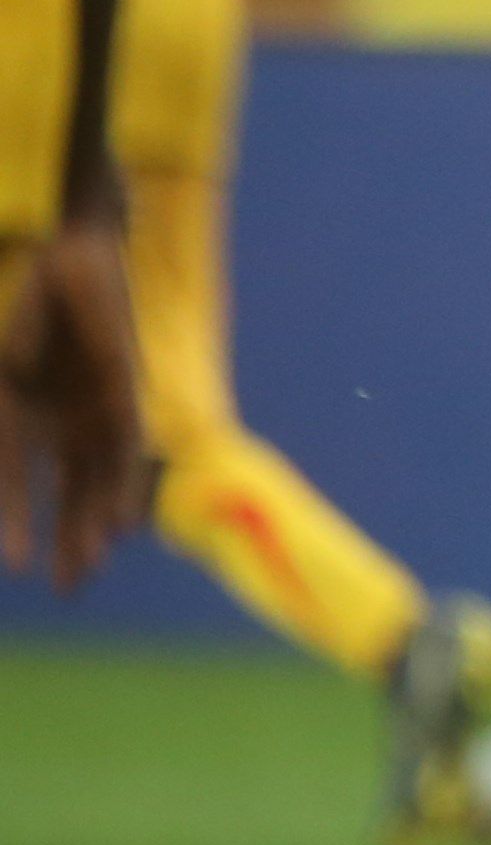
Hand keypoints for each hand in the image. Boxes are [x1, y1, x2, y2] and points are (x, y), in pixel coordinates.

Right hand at [0, 215, 145, 589]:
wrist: (77, 254)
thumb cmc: (39, 296)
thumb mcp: (18, 348)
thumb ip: (14, 389)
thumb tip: (11, 392)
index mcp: (23, 411)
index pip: (18, 478)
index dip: (18, 519)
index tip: (17, 563)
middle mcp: (61, 418)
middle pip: (69, 489)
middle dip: (70, 537)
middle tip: (72, 590)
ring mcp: (93, 406)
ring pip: (98, 476)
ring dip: (96, 520)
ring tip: (94, 566)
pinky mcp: (122, 388)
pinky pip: (124, 443)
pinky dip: (122, 480)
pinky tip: (124, 518)